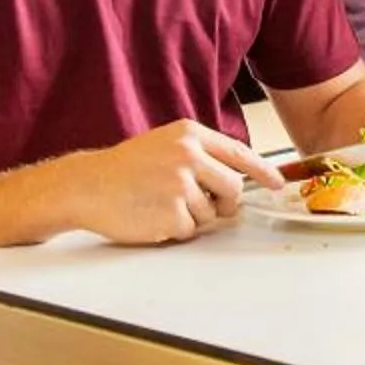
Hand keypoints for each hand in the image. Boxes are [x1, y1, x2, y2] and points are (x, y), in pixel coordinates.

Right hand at [80, 121, 283, 246]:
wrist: (87, 185)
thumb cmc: (125, 168)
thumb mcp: (164, 144)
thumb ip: (200, 155)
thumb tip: (236, 178)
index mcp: (189, 135)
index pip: (239, 153)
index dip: (263, 171)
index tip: (277, 183)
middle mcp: (188, 156)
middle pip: (233, 187)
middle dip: (225, 202)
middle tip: (206, 205)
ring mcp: (181, 185)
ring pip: (212, 212)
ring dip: (193, 216)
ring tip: (161, 204)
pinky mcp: (172, 213)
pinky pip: (191, 230)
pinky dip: (176, 229)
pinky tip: (154, 216)